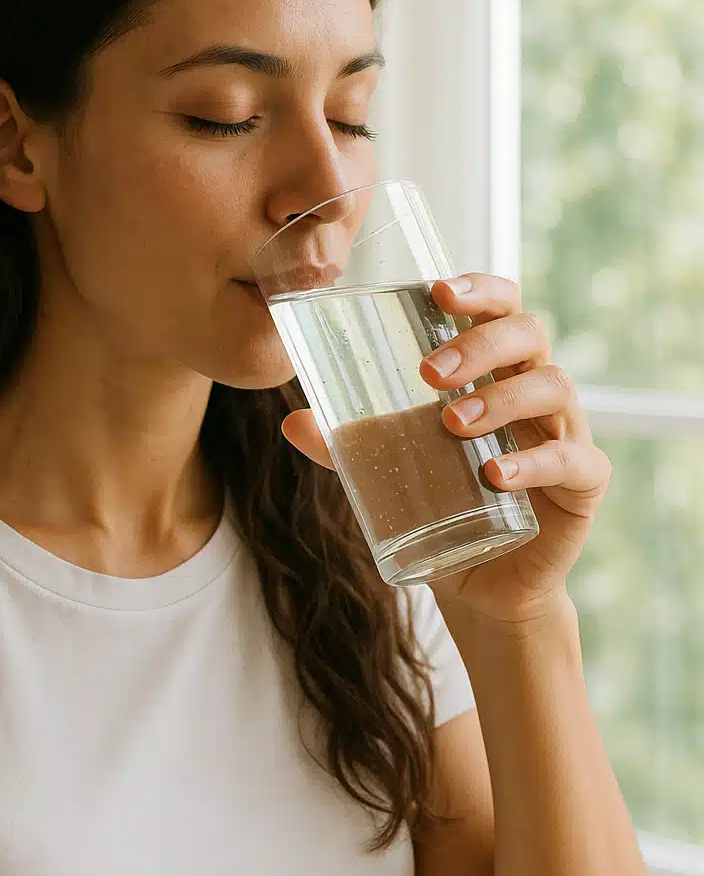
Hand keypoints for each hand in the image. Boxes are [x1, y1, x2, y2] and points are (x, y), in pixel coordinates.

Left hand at [280, 274, 611, 625]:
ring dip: (500, 399)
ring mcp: (567, 432)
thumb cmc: (440, 506)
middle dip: (478, 345)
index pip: (501, 309)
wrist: (481, 585)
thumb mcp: (388, 471)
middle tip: (428, 373)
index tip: (437, 291)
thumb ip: (347, 446)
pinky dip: (532, 463)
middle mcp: (536, 392)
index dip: (479, 290)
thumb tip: (292, 421)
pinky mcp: (584, 483)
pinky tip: (495, 474)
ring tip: (453, 424)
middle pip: (529, 335)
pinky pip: (570, 461)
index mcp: (497, 372)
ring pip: (552, 387)